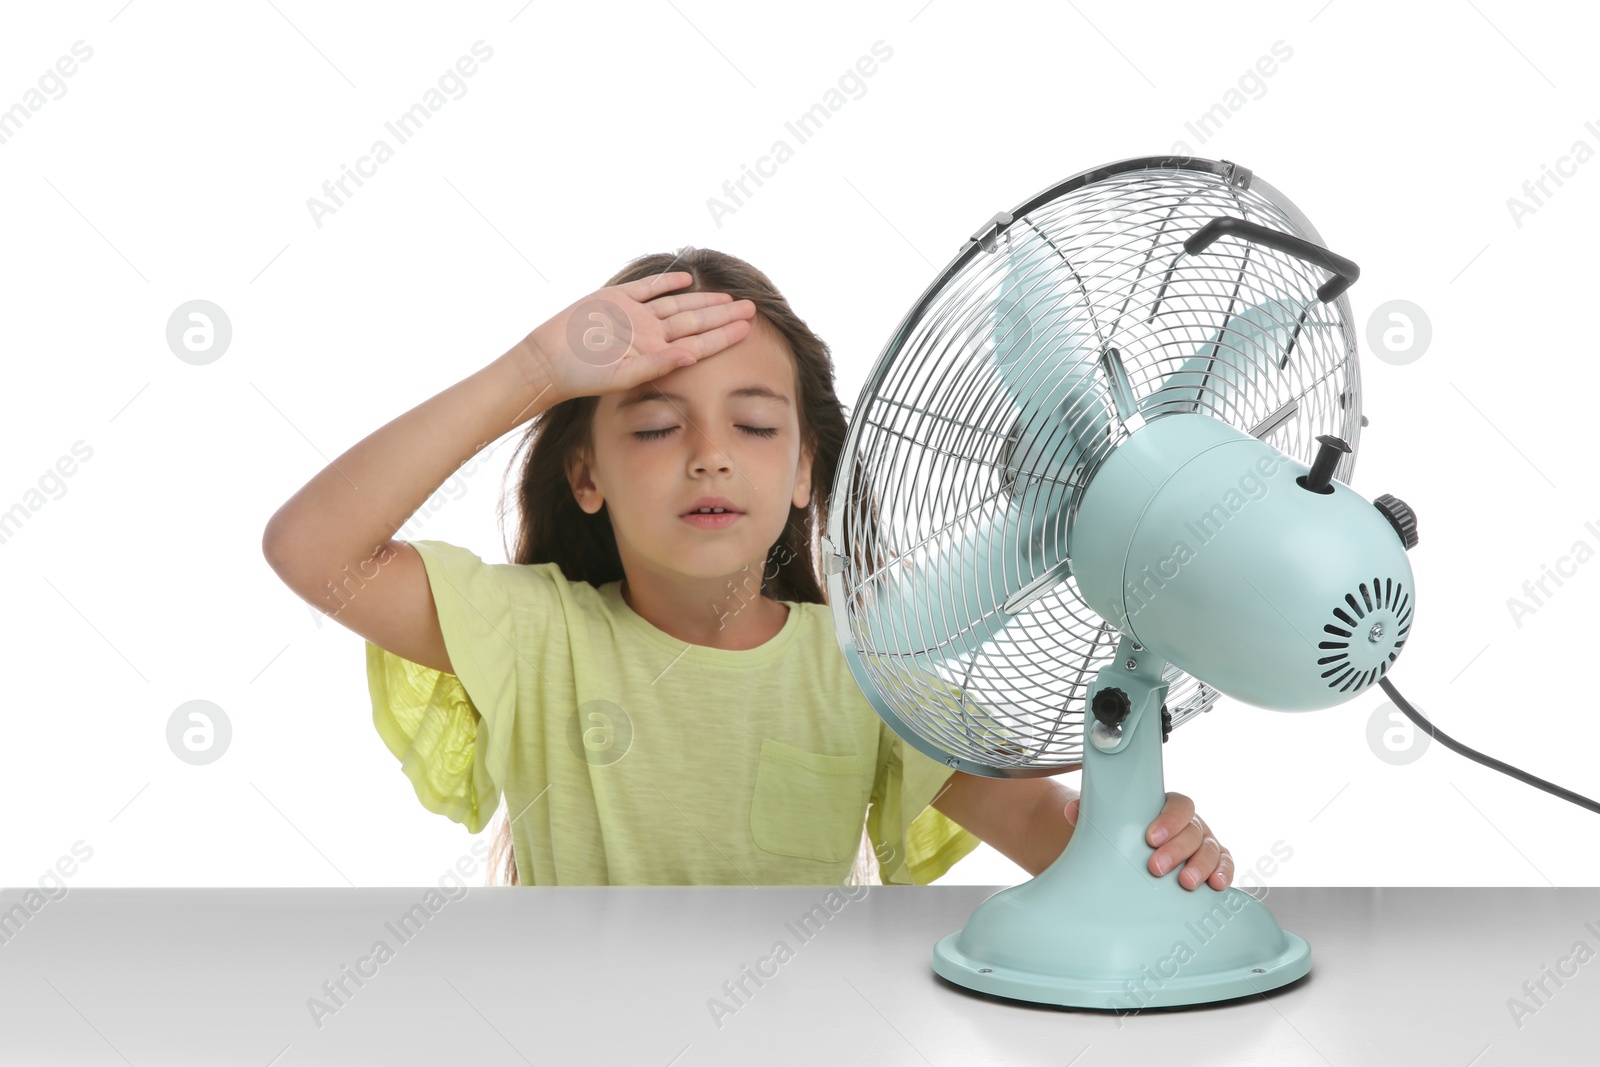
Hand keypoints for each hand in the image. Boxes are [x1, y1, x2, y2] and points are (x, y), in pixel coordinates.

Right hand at [513, 270, 756, 403]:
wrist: (548, 360)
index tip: (749, 329)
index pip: (698, 343)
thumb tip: (692, 358)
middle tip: (752, 308)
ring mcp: (635, 316)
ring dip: (703, 300)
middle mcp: (650, 334)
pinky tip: (688, 279)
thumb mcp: (621, 376)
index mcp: (655, 354)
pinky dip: (667, 282)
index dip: (724, 336)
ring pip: (677, 304)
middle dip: (724, 316)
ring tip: (729, 298)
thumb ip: (657, 366)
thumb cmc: (582, 377)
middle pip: (694, 322)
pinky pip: (648, 288)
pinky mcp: (616, 300)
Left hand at [1064, 790, 1232, 891]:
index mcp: (1167, 809)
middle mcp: (1190, 824)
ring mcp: (1205, 844)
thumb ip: (1094, 816)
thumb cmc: (1129, 838)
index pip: (1177, 805)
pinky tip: (1216, 885)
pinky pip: (1226, 865)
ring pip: (1211, 849)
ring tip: (1185, 882)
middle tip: (1156, 867)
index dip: (1168, 820)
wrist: (1137, 857)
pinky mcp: (1215, 864)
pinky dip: (1224, 873)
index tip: (1150, 837)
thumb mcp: (1112, 827)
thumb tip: (1074, 810)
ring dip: (1200, 866)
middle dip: (1176, 850)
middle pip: (1193, 830)